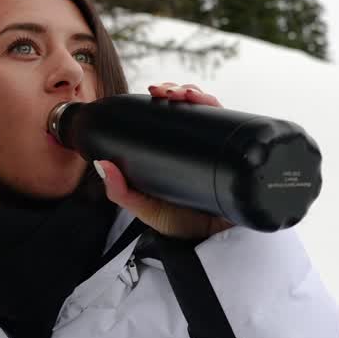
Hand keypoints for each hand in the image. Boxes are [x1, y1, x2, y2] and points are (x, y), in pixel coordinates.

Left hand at [94, 83, 235, 240]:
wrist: (213, 246)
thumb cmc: (181, 227)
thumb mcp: (146, 208)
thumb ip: (122, 193)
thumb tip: (102, 165)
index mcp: (178, 153)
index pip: (173, 117)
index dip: (165, 98)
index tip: (154, 91)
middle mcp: (200, 147)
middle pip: (193, 108)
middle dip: (180, 91)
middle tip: (164, 92)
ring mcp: (219, 150)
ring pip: (212, 112)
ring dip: (198, 95)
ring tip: (184, 95)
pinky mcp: (236, 157)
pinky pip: (234, 126)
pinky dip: (221, 109)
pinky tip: (209, 103)